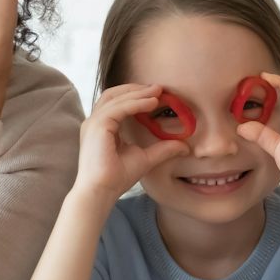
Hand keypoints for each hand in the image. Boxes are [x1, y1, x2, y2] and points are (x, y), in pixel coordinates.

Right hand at [72, 84, 191, 200]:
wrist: (102, 191)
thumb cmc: (117, 178)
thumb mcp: (146, 158)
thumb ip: (163, 149)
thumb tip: (185, 146)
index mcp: (103, 127)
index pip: (118, 102)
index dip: (137, 95)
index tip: (158, 94)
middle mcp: (95, 121)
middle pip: (114, 94)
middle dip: (137, 89)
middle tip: (159, 87)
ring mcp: (93, 122)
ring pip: (116, 97)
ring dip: (138, 92)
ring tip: (158, 92)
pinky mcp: (97, 126)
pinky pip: (119, 108)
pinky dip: (136, 103)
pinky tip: (152, 103)